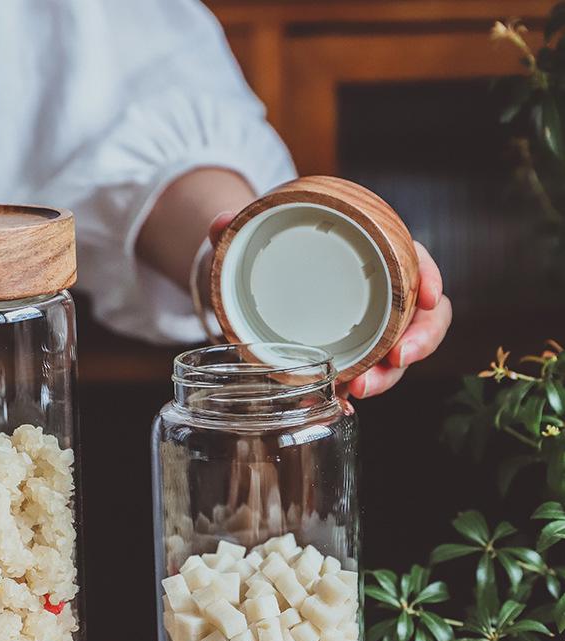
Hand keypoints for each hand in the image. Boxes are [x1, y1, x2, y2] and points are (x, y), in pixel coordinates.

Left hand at [210, 214, 450, 397]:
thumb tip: (219, 222)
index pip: (419, 262)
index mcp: (376, 255)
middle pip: (422, 318)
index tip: (429, 296)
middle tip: (396, 359)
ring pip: (398, 355)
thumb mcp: (258, 236)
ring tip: (360, 390)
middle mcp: (383, 295)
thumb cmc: (277, 252)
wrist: (260, 281)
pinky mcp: (352, 356)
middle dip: (419, 342)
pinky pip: (365, 376)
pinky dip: (356, 396)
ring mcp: (371, 329)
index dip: (430, 278)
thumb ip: (239, 226)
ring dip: (387, 377)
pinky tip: (344, 408)